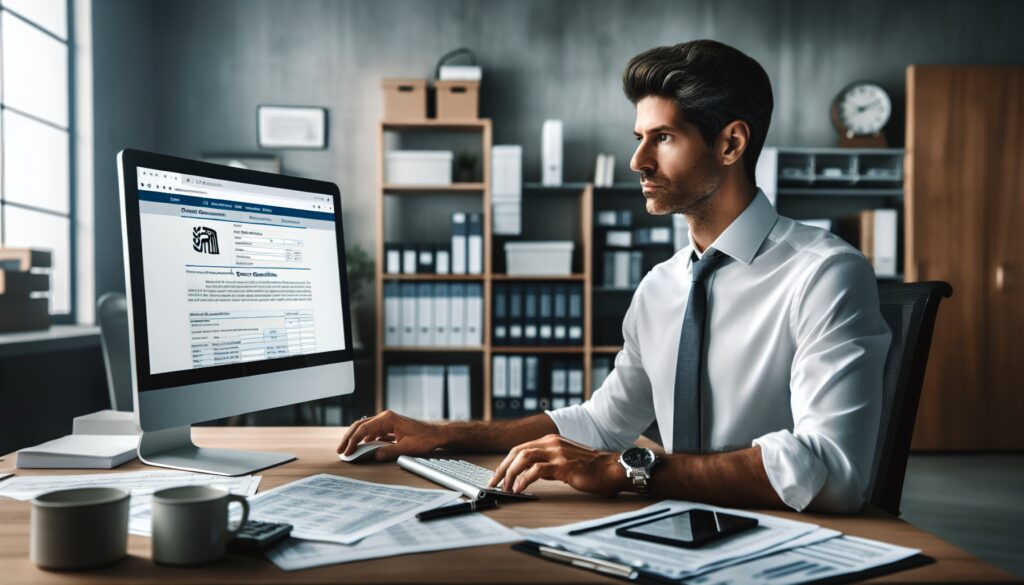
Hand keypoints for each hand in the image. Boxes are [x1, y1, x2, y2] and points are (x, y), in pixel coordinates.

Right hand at [336, 410, 444, 461]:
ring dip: (355, 439)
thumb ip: (391, 451)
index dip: (353, 441)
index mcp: (388, 418)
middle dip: (349, 438)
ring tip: (347, 450)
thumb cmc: (425, 438)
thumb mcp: (407, 447)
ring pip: (365, 429)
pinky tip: (361, 449)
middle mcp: (385, 418)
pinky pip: (372, 433)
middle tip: (340, 450)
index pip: (364, 428)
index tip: (347, 452)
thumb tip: (376, 456)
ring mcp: (386, 422)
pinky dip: (364, 440)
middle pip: (361, 425)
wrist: (435, 434)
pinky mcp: (388, 428)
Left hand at [487, 434, 627, 496]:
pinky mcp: (562, 465)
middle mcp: (551, 443)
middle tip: (494, 483)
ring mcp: (556, 452)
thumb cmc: (591, 468)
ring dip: (511, 474)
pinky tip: (520, 489)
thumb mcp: (565, 462)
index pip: (520, 448)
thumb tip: (531, 475)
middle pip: (517, 451)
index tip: (498, 476)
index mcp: (551, 441)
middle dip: (502, 468)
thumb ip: (548, 465)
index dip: (506, 462)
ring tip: (506, 488)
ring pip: (523, 458)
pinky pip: (536, 471)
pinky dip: (524, 480)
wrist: (610, 469)